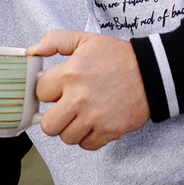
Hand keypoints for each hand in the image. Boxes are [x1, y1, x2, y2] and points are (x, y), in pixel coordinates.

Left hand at [28, 29, 150, 150]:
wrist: (152, 72)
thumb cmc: (117, 57)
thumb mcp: (85, 39)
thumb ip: (55, 40)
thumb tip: (31, 51)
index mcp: (70, 74)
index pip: (40, 94)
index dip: (48, 92)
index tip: (57, 90)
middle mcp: (79, 98)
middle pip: (48, 125)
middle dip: (54, 118)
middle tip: (64, 110)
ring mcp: (94, 117)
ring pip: (66, 137)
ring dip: (71, 129)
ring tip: (81, 116)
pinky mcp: (109, 130)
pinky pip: (87, 145)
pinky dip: (89, 138)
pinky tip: (94, 124)